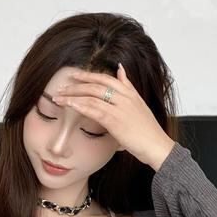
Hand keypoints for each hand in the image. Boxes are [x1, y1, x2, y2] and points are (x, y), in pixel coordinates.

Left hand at [51, 63, 175, 173]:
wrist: (157, 146)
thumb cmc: (148, 130)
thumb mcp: (139, 103)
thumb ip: (128, 86)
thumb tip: (121, 70)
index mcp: (129, 92)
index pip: (105, 78)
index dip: (88, 75)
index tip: (74, 75)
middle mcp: (124, 97)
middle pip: (95, 85)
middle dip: (76, 84)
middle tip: (62, 86)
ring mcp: (120, 108)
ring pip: (92, 96)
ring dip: (73, 95)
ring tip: (59, 97)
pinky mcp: (115, 120)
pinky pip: (94, 110)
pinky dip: (80, 106)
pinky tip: (69, 105)